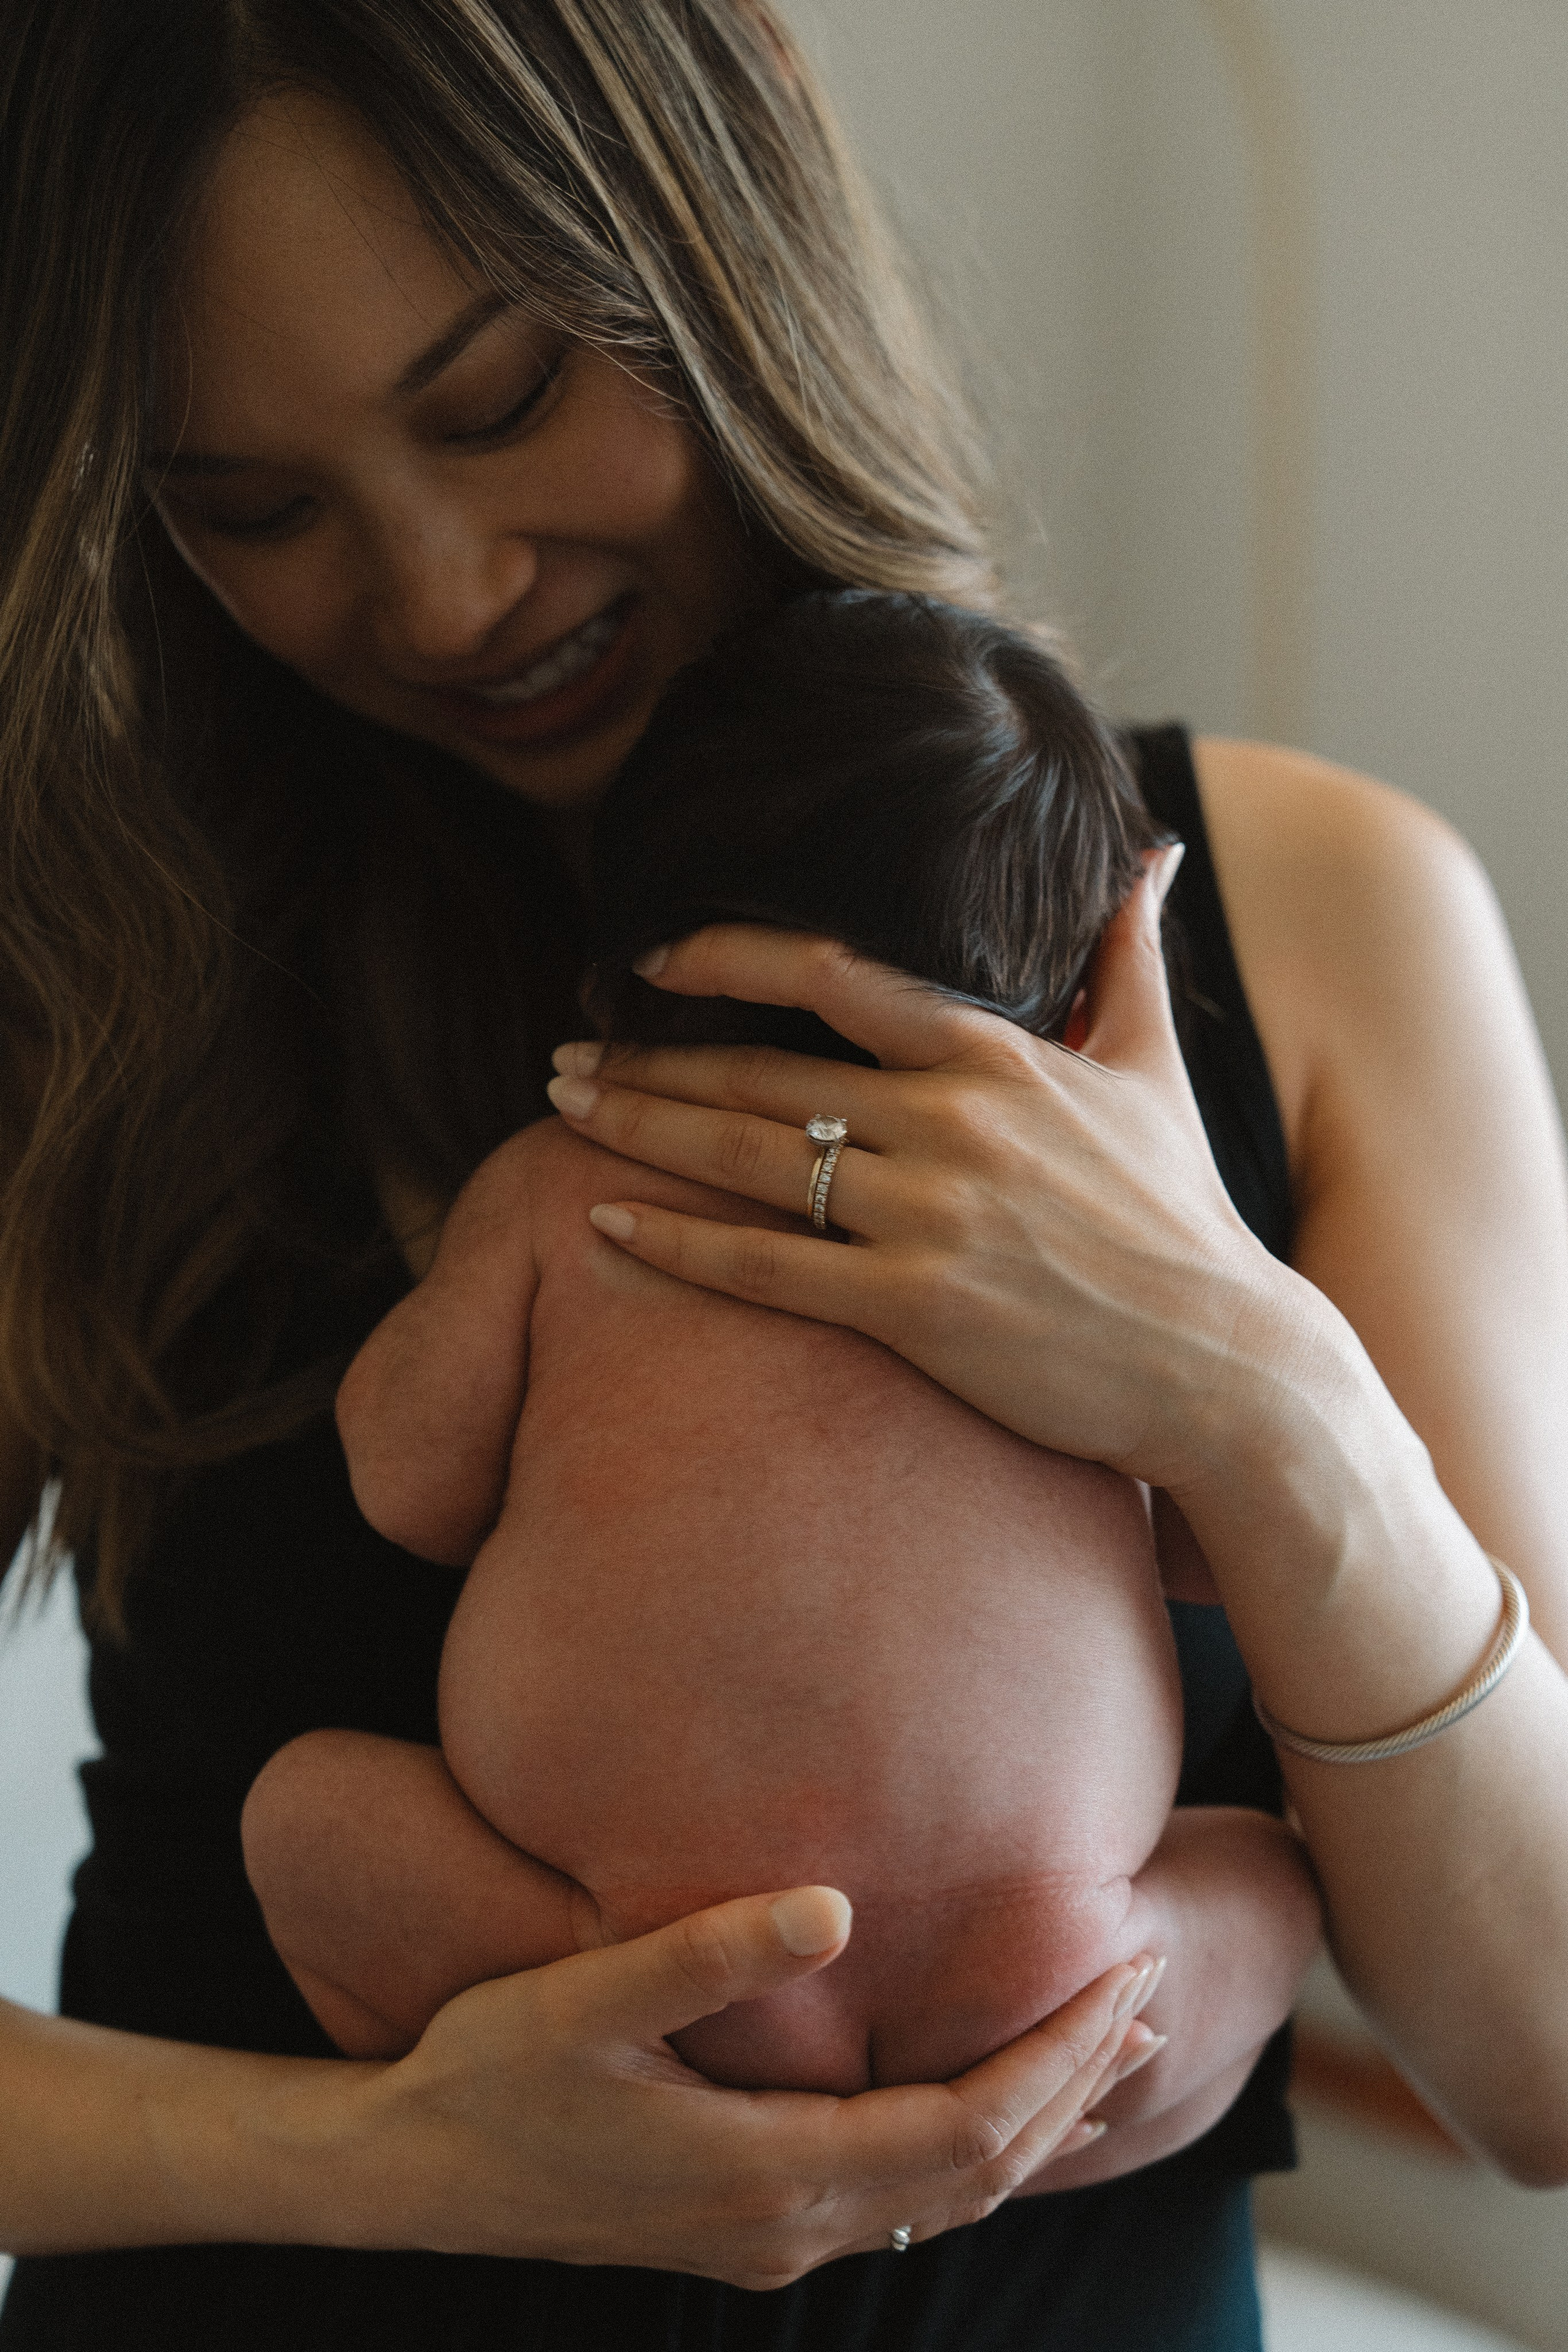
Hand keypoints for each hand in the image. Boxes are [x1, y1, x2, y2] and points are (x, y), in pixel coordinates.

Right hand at [340, 1886, 1163, 2285]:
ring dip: (1035, 2118)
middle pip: (981, 2172)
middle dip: (1075, 2079)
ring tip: (1110, 2042)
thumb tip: (835, 1902)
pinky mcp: (750, 2226)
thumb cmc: (488, 2073)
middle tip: (1152, 1983)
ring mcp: (771, 2241)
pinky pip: (903, 2201)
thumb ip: (704, 1953)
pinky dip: (973, 2148)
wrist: (411, 2176)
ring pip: (949, 2198)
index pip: (968, 2130)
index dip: (1056, 2057)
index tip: (1125, 1970)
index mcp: (769, 2173)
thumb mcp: (579, 2000)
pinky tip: (991, 2106)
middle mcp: (791, 2227)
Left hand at [547, 853, 1321, 1494]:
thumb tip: (1154, 850)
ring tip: (559, 1113)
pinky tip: (605, 1223)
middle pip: (763, 1075)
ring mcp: (930, 1215)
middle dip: (648, 1063)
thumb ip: (1128, 952)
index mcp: (995, 1053)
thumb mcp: (1156, 1064)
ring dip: (640, 1132)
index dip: (727, 958)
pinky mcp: (916, 1310)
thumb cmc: (1183, 1214)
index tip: (651, 958)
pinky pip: (767, 1270)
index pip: (832, 976)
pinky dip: (679, 1244)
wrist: (1226, 1362)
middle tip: (558, 1056)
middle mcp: (952, 1121)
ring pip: (750, 1159)